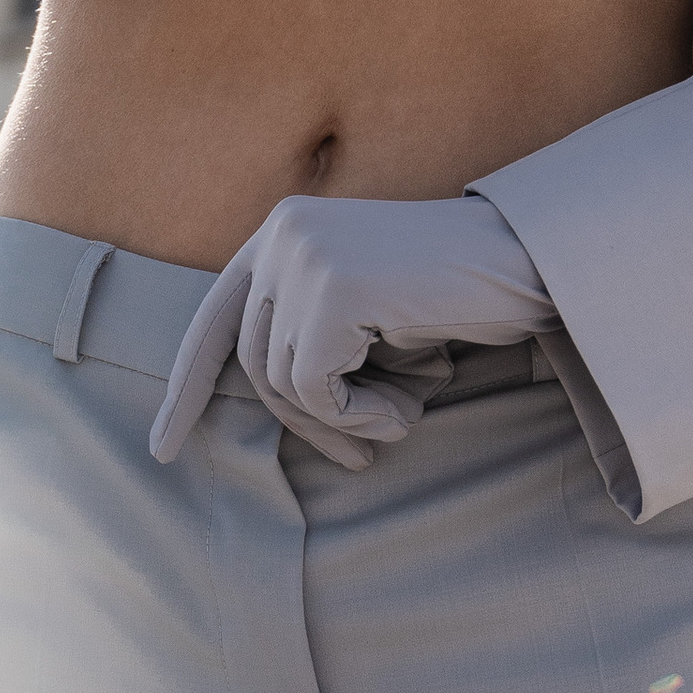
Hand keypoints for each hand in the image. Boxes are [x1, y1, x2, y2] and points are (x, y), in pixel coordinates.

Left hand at [150, 193, 554, 465]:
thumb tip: (265, 402)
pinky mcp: (331, 290)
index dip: (187, 388)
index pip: (214, 319)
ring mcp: (304, 256)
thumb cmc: (458, 297)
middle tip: (361, 461)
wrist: (530, 263)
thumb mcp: (367, 313)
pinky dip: (360, 415)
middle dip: (306, 424)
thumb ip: (309, 337)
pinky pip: (315, 390)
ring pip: (284, 383)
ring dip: (344, 421)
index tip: (162, 450)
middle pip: (255, 364)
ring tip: (403, 411)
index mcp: (283, 231)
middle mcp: (282, 232)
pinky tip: (408, 399)